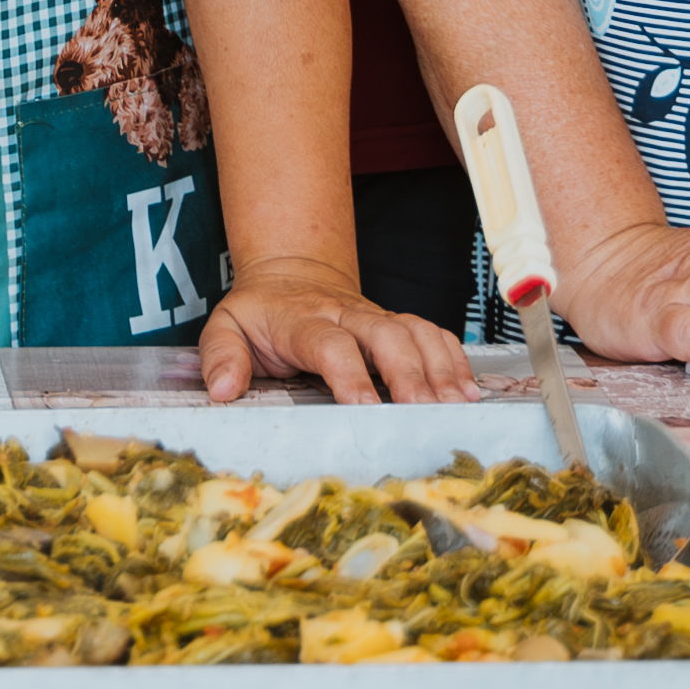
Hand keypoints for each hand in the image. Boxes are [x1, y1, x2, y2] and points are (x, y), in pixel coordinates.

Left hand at [197, 260, 478, 405]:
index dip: (350, 374)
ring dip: (439, 369)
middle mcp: (346, 314)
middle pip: (385, 335)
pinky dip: (454, 359)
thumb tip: (223, 391)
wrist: (290, 274)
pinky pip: (433, 334)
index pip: (330, 344)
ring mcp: (375, 317)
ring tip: (456, 408)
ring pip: (415, 332)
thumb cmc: (259, 313)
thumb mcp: (225, 327)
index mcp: (302, 320)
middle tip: (425, 414)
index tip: (364, 408)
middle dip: (408, 374)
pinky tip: (468, 392)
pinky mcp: (396, 323)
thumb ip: (220, 356)